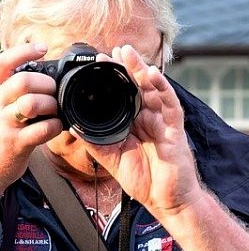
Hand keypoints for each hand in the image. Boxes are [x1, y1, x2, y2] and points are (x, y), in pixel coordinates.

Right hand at [0, 42, 63, 188]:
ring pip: (31, 103)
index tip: (41, 48)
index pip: (2, 64)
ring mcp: (4, 124)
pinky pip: (43, 128)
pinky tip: (54, 127)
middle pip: (22, 81)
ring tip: (53, 112)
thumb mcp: (5, 104)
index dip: (21, 52)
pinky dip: (55, 126)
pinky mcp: (16, 143)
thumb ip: (18, 88)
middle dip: (46, 84)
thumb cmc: (6, 129)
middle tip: (53, 93)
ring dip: (51, 105)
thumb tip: (44, 68)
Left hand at [82, 46, 204, 216]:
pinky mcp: (175, 129)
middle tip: (113, 50)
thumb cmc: (144, 180)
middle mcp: (150, 118)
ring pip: (153, 89)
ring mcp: (164, 122)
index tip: (98, 61)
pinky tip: (152, 75)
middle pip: (138, 86)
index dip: (112, 77)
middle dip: (126, 66)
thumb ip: (94, 141)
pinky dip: (162, 88)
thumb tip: (71, 125)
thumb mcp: (111, 158)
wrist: (165, 200)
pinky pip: (170, 105)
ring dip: (141, 70)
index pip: (123, 93)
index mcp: (135, 122)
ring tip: (129, 53)